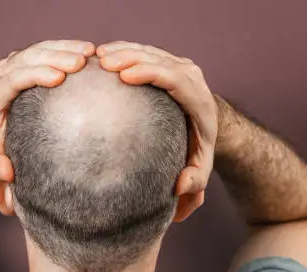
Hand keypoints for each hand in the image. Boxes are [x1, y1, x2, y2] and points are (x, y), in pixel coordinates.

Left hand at [0, 40, 94, 214]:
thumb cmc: (0, 139)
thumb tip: (7, 174)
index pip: (14, 78)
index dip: (35, 74)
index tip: (58, 77)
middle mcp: (5, 72)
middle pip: (29, 57)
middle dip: (56, 56)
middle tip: (81, 62)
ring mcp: (19, 61)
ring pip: (42, 48)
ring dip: (67, 48)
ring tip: (91, 54)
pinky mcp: (32, 56)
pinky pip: (51, 47)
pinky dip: (70, 47)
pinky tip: (91, 52)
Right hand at [97, 41, 217, 205]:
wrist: (209, 126)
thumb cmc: (197, 150)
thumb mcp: (199, 170)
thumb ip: (194, 183)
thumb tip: (179, 186)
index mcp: (199, 102)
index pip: (175, 81)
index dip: (151, 74)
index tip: (125, 75)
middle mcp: (192, 79)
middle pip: (161, 61)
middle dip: (131, 57)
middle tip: (103, 62)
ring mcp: (181, 67)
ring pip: (151, 52)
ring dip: (124, 50)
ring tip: (97, 55)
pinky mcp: (170, 62)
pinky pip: (146, 51)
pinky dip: (125, 49)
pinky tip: (102, 53)